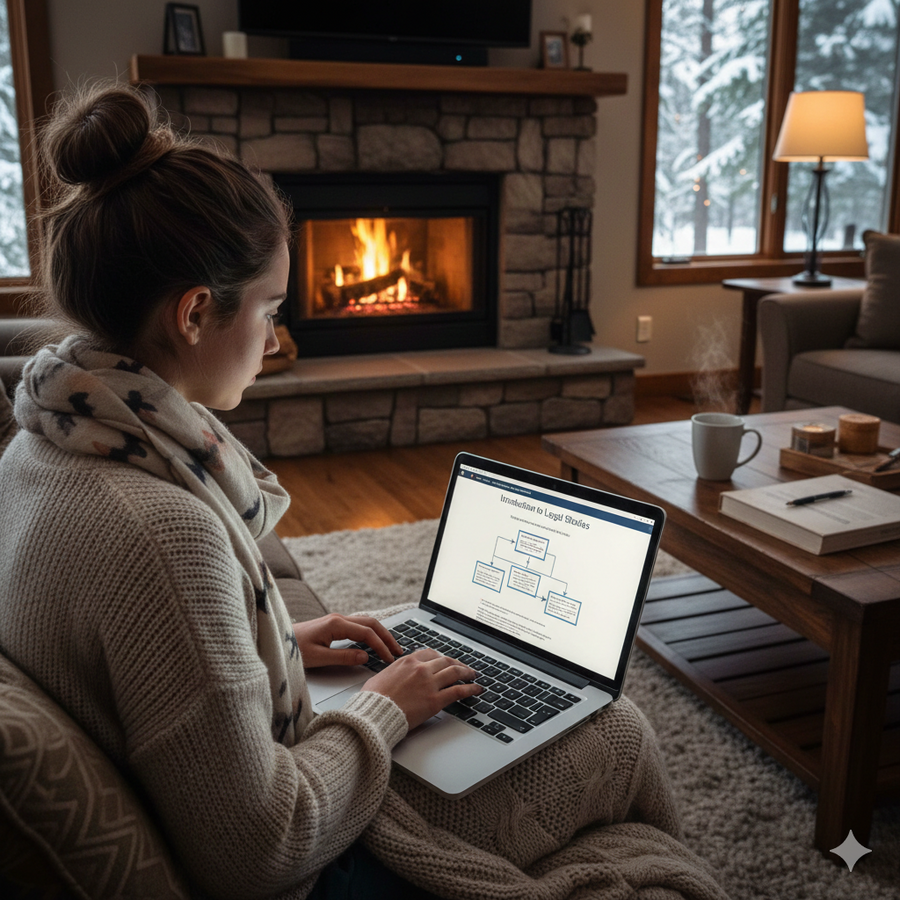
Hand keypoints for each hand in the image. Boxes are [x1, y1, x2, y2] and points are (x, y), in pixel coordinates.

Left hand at [292, 614, 403, 668]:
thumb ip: (343, 657)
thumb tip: (366, 656)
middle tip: (398, 651)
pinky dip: (371, 633)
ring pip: (366, 623)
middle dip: (387, 636)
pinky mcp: (334, 625)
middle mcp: (338, 618)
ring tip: (391, 647)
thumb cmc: (293, 649)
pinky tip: (374, 643)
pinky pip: (358, 626)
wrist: (277, 641)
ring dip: (380, 634)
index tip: (390, 659)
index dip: (381, 646)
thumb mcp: (318, 658)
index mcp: (336, 624)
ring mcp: (336, 620)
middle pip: (371, 623)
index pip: (367, 633)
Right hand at [364, 648, 481, 729]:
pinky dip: (470, 688)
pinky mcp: (435, 700)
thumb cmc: (374, 699)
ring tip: (473, 675)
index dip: (441, 657)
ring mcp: (429, 683)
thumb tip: (395, 674)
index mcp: (408, 661)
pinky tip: (476, 689)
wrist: (375, 713)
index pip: (430, 654)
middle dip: (456, 663)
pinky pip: (458, 691)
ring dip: (467, 672)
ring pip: (455, 672)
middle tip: (463, 667)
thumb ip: (394, 671)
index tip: (445, 661)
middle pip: (445, 661)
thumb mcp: (381, 676)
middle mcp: (421, 669)